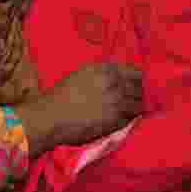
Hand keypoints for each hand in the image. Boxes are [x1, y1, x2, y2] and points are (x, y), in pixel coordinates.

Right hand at [17, 62, 143, 156]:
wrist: (50, 117)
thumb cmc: (61, 95)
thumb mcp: (83, 74)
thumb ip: (103, 74)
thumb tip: (118, 77)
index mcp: (107, 70)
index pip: (135, 72)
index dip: (136, 80)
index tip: (133, 86)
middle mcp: (115, 84)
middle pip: (140, 88)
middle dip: (137, 94)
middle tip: (132, 100)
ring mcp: (117, 102)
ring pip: (139, 104)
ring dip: (135, 107)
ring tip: (128, 111)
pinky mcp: (115, 120)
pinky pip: (130, 119)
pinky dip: (128, 120)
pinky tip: (120, 121)